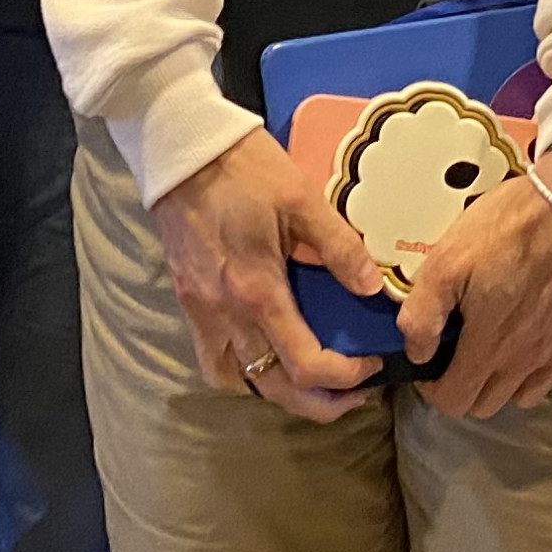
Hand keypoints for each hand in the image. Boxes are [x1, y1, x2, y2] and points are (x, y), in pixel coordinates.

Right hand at [150, 129, 383, 422]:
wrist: (180, 148)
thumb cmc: (243, 168)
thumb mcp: (301, 198)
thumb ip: (338, 246)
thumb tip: (371, 288)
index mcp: (258, 290)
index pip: (306, 364)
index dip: (345, 378)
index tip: (371, 365)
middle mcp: (227, 313)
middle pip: (275, 388)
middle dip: (320, 403)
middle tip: (354, 392)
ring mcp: (202, 311)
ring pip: (239, 381)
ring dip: (278, 391)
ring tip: (309, 379)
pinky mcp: (187, 300)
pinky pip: (212, 359)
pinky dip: (241, 371)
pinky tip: (264, 352)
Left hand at [398, 152, 551, 415]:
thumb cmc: (510, 225)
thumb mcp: (448, 259)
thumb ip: (423, 313)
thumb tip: (417, 352)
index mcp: (489, 346)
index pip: (454, 402)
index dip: (434, 388)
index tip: (431, 363)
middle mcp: (527, 361)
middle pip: (488, 404)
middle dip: (467, 386)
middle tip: (461, 348)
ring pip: (527, 396)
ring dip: (507, 382)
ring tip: (500, 344)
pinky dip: (549, 373)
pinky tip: (540, 342)